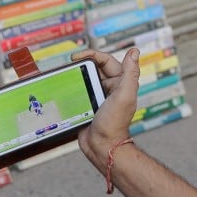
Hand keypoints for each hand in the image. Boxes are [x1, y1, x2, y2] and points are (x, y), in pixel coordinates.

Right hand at [73, 48, 139, 166]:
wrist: (102, 146)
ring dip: (75, 76)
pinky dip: (71, 88)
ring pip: (85, 79)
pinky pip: (79, 92)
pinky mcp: (88, 105)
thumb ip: (130, 73)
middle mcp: (111, 87)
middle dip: (82, 64)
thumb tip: (134, 50)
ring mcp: (99, 96)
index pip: (106, 60)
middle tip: (68, 65)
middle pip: (94, 68)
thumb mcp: (124, 95)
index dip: (92, 54)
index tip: (76, 57)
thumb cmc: (114, 122)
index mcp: (121, 82)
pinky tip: (62, 88)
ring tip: (63, 77)